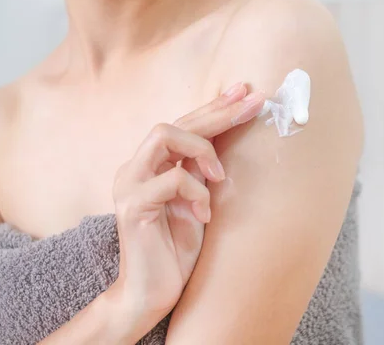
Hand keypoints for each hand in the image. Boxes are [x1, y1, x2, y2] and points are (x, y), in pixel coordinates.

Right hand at [110, 83, 264, 330]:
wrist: (151, 292)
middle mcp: (136, 167)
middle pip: (178, 121)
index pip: (184, 124)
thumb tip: (228, 139)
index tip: (245, 92)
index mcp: (152, 165)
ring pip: (163, 134)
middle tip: (253, 101)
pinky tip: (204, 214)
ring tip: (220, 176)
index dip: (215, 107)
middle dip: (219, 111)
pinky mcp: (132, 205)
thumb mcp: (197, 200)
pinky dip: (196, 192)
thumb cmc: (177, 248)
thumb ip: (202, 171)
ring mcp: (130, 183)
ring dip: (202, 149)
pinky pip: (172, 179)